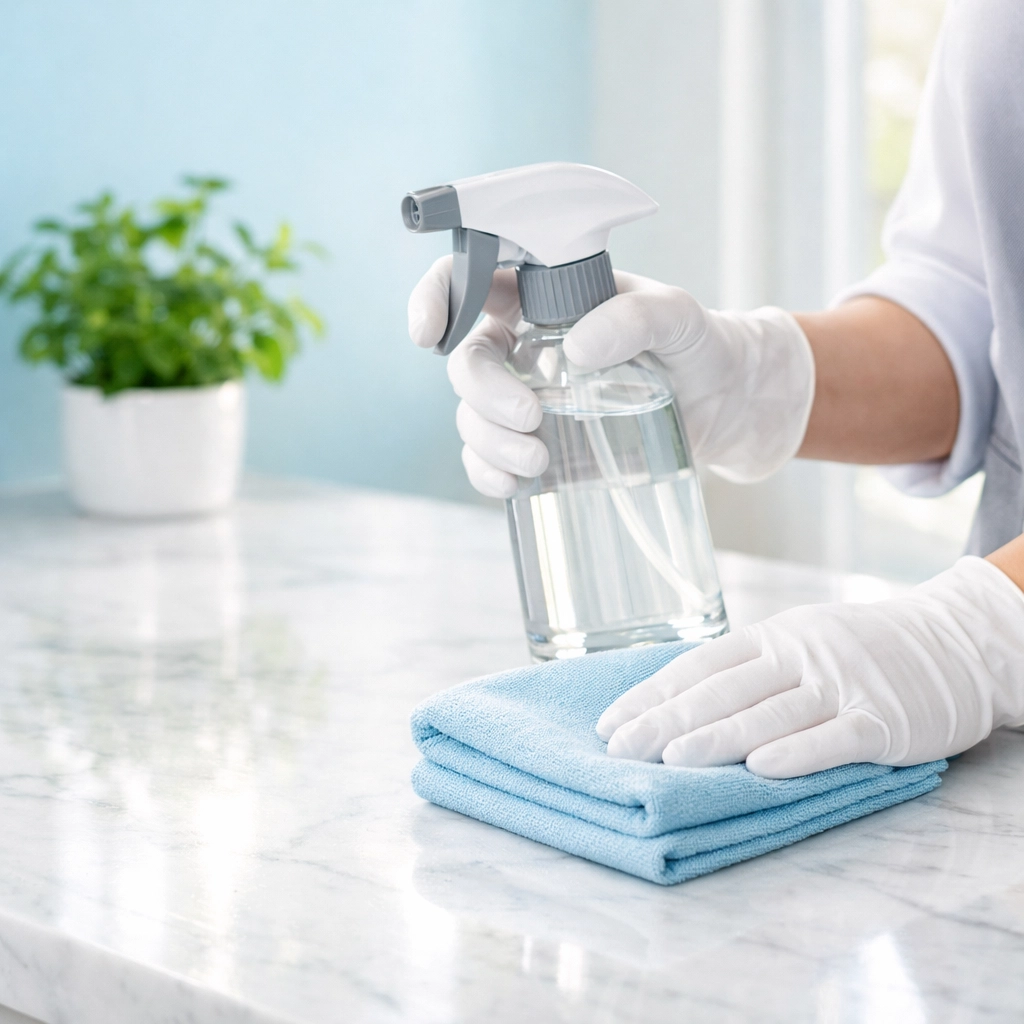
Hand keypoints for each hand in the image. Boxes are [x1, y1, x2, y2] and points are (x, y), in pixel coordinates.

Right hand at [408, 258, 814, 497]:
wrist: (726, 404)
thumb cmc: (700, 346)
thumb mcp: (679, 319)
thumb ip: (636, 318)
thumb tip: (576, 349)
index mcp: (545, 295)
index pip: (470, 279)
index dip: (436, 298)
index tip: (429, 333)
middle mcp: (526, 344)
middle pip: (466, 360)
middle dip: (481, 393)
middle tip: (530, 417)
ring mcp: (529, 397)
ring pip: (472, 415)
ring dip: (488, 440)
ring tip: (538, 461)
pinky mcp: (540, 444)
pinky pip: (490, 459)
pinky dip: (489, 474)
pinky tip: (514, 484)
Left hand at [596, 557, 1023, 777]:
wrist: (954, 642)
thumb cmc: (860, 650)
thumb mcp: (799, 643)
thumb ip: (748, 670)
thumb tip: (676, 704)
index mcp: (772, 637)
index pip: (698, 665)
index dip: (652, 694)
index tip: (610, 723)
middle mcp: (799, 655)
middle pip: (723, 690)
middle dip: (667, 721)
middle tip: (621, 749)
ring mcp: (841, 684)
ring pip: (769, 713)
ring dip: (718, 737)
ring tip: (671, 759)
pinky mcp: (882, 718)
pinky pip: (834, 737)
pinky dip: (797, 752)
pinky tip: (760, 768)